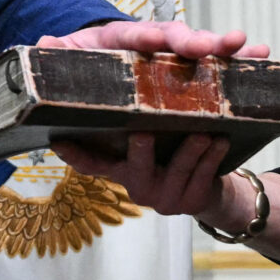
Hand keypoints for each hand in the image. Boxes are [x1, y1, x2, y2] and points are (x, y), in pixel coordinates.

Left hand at [38, 18, 270, 60]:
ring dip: (227, 50)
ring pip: (202, 48)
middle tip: (219, 46)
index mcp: (119, 38)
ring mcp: (170, 53)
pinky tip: (264, 57)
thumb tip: (43, 43)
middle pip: (176, 37)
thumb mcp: (65, 56)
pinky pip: (215, 64)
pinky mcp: (185, 67)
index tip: (165, 41)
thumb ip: (57, 52)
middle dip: (198, 42)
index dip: (150, 37)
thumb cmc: (81, 60)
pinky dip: (238, 61)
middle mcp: (150, 41)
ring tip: (253, 48)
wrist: (91, 57)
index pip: (135, 34)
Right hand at [49, 132, 231, 216]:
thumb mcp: (149, 144)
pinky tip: (221, 141)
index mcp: (121, 171)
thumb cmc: (171, 155)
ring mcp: (164, 199)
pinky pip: (202, 177)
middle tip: (143, 133)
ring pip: (177, 171)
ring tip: (202, 132)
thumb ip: (133, 123)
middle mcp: (138, 188)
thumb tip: (110, 77)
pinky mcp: (191, 202)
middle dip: (140, 152)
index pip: (92, 165)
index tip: (58, 141)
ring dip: (190, 151)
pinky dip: (212, 158)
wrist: (208, 192)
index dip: (73, 155)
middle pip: (135, 169)